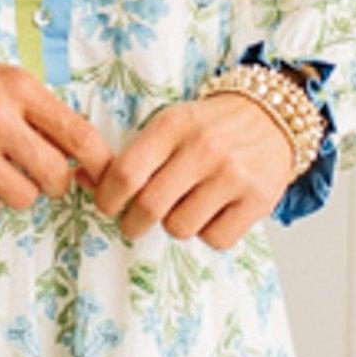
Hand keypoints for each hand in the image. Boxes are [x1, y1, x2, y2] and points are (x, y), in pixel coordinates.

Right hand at [0, 56, 113, 221]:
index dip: (99, 164)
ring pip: (24, 199)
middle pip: (55, 177)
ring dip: (16, 191)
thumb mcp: (1, 78)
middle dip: (53, 182)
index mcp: (19, 89)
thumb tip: (80, 155)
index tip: (99, 175)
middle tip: (39, 174)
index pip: (80, 136)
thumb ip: (39, 110)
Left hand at [73, 91, 294, 246]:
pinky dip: (208, 234)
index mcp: (173, 125)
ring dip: (174, 225)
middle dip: (133, 223)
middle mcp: (204, 148)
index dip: (107, 199)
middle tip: (134, 222)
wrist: (272, 116)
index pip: (126, 173)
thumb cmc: (209, 126)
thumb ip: (132, 154)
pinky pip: (216, 239)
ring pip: (181, 228)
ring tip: (183, 207)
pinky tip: (212, 212)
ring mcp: (233, 175)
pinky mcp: (259, 199)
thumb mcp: (169, 125)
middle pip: (150, 207)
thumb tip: (83, 180)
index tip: (108, 205)